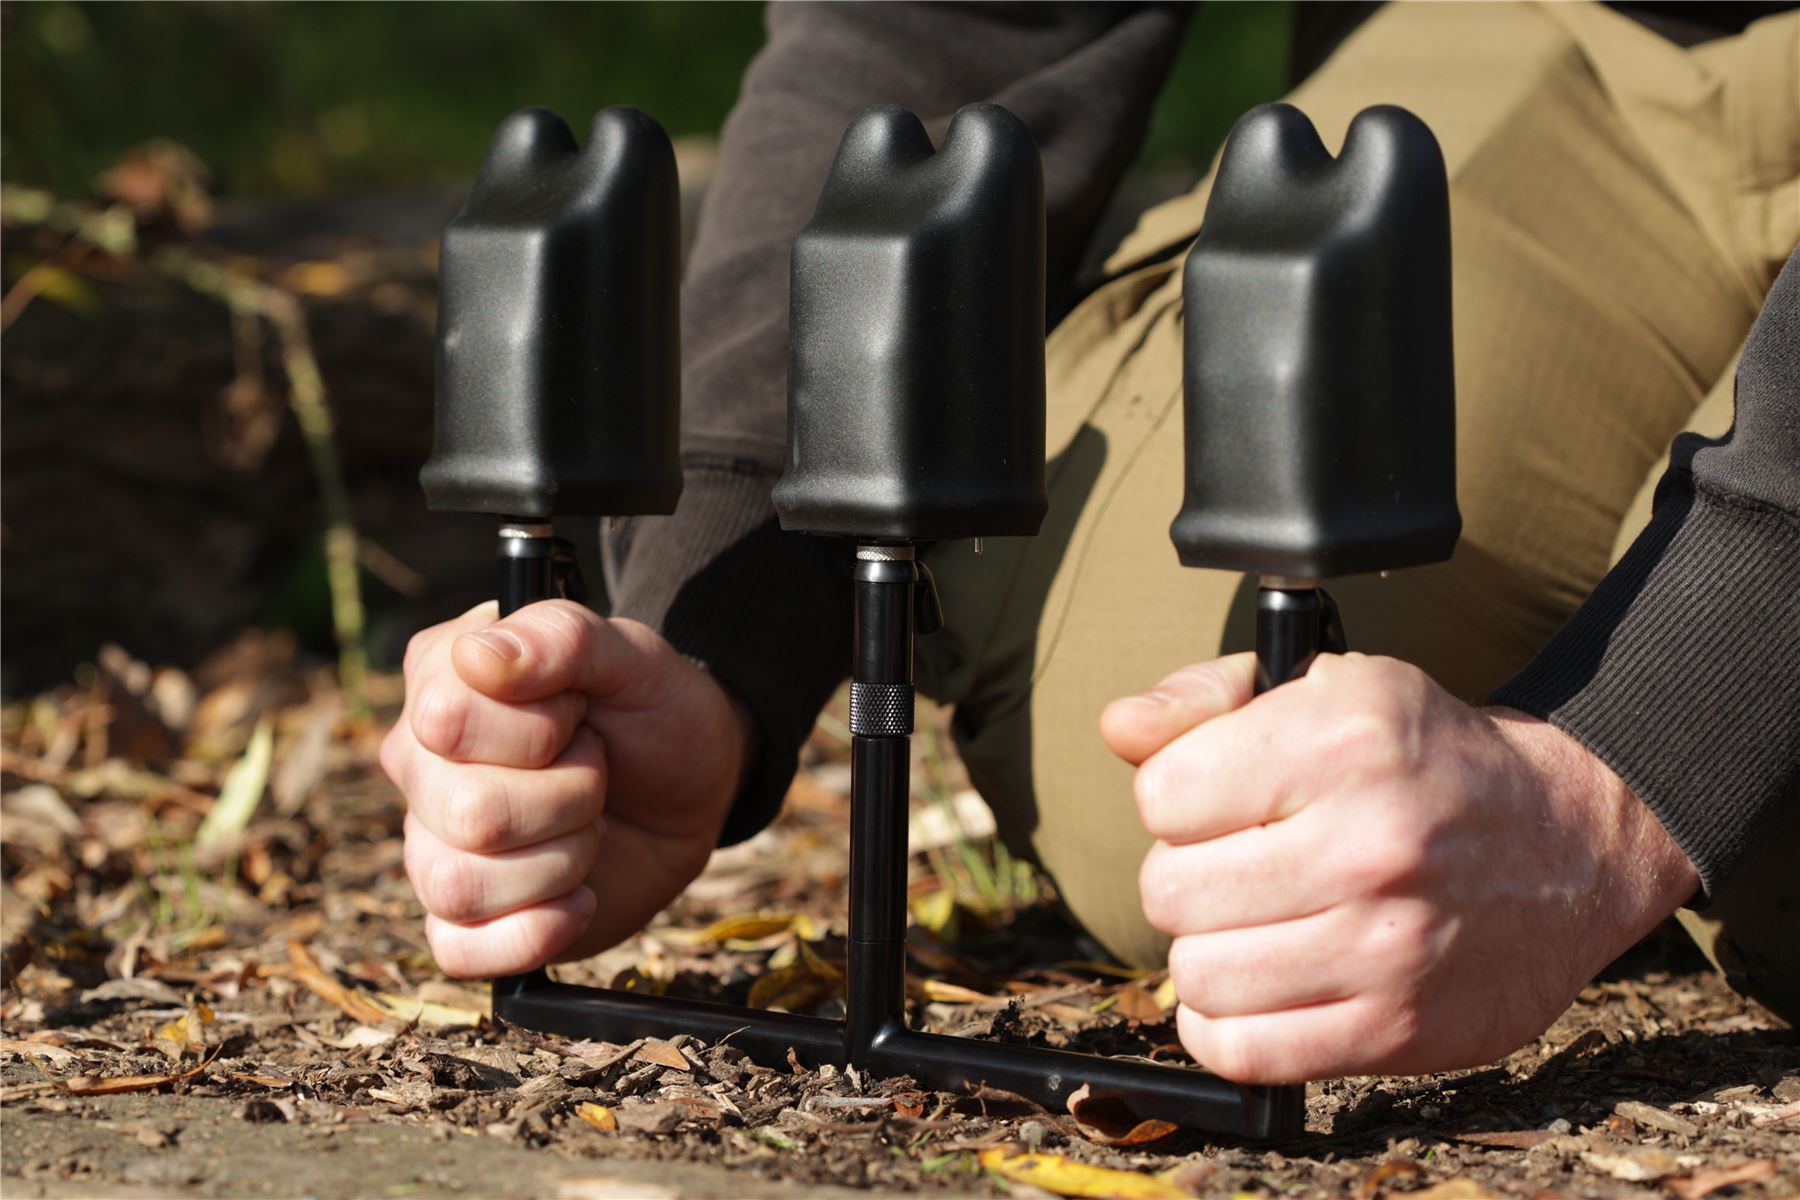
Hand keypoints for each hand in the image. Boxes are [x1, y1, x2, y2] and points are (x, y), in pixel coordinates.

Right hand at [380, 601, 754, 977]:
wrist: (693, 785)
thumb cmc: (651, 711)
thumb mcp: (634, 656)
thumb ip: (563, 637)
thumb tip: (478, 654)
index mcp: (441, 682)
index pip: (448, 719)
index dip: (541, 725)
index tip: (581, 711)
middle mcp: (420, 764)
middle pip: (467, 812)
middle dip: (569, 796)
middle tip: (597, 771)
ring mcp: (433, 843)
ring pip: (458, 884)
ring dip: (560, 860)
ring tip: (590, 825)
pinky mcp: (464, 918)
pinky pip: (457, 951)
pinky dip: (534, 933)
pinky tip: (579, 898)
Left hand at [1100, 652, 1697, 1082]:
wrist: (1569, 841)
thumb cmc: (1421, 758)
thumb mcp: (1327, 687)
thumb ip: (1207, 698)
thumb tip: (1119, 728)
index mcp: (1343, 741)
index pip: (1162, 794)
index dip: (1177, 797)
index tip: (1220, 800)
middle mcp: (1369, 845)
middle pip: (1169, 889)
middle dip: (1186, 875)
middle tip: (1240, 865)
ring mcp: (1388, 947)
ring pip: (1198, 974)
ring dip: (1208, 951)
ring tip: (1258, 923)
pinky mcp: (1400, 1031)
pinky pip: (1244, 1053)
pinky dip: (1225, 1027)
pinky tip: (1257, 986)